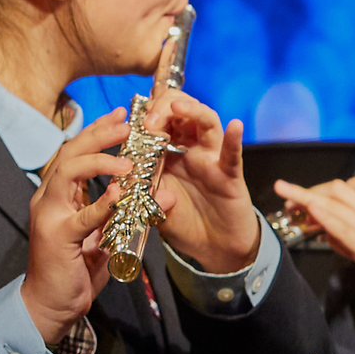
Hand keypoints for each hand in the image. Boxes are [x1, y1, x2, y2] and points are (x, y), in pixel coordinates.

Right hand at [19, 108, 131, 344]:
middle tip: (126, 123)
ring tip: (127, 159)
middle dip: (98, 134)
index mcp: (58, 195)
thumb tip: (163, 193)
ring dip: (98, 161)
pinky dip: (101, 203)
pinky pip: (81, 216)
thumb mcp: (106, 235)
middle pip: (69, 153)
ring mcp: (49, 216)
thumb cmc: (76, 269)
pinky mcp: (57, 237)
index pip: (75, 152)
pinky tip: (120, 193)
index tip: (121, 115)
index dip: (97, 131)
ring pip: (67, 172)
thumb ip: (130, 213)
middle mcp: (48, 199)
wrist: (51, 304)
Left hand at [144, 89, 259, 272]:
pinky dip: (233, 139)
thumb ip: (137, 188)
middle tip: (149, 119)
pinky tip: (234, 126)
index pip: (158, 118)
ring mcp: (210, 159)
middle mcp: (189, 149)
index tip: (130, 114)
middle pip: (182, 112)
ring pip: (207, 123)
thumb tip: (120, 179)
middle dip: (164, 106)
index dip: (145, 109)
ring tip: (176, 106)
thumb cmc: (180, 220)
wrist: (210, 246)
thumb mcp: (149, 202)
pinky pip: (233, 155)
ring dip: (192, 111)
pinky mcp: (230, 175)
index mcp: (166, 151)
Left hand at [275, 170, 354, 298]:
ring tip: (286, 196)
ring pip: (337, 204)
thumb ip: (354, 232)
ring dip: (307, 197)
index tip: (308, 194)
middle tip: (286, 194)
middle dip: (310, 190)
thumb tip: (325, 231)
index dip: (327, 187)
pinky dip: (326, 216)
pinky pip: (345, 227)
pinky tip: (311, 208)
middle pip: (340, 190)